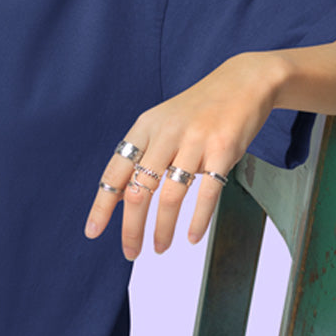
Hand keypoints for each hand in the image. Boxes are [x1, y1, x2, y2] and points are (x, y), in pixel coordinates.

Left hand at [83, 52, 283, 259]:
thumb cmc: (199, 109)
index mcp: (144, 127)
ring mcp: (194, 142)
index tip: (93, 231)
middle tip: (130, 252)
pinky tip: (191, 237)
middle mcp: (165, 134)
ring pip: (169, 197)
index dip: (102, 205)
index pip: (115, 172)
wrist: (243, 82)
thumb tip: (122, 195)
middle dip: (131, 228)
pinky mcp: (223, 151)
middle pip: (139, 190)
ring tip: (159, 248)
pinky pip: (206, 194)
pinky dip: (197, 220)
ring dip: (162, 229)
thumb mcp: (163, 122)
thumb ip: (144, 154)